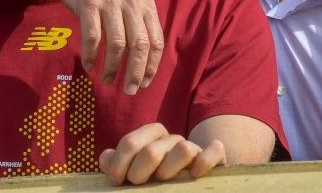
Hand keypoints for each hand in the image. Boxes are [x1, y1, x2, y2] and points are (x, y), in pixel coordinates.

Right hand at [44, 0, 163, 93]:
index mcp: (146, 6)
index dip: (152, 66)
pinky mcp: (89, 3)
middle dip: (135, 73)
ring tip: (107, 81)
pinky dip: (91, 55)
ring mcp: (110, 3)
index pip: (156, 42)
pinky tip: (90, 66)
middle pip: (140, 46)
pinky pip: (92, 36)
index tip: (145, 83)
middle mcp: (131, 4)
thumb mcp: (130, 4)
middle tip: (129, 90)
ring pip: (117, 44)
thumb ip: (139, 27)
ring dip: (112, 68)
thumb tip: (143, 65)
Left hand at [98, 123, 225, 184]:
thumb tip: (105, 158)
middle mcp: (171, 139)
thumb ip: (117, 165)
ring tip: (164, 181)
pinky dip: (205, 161)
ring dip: (169, 168)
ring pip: (184, 147)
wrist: (188, 185)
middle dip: (139, 171)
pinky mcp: (215, 157)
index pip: (130, 142)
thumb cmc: (156, 179)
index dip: (118, 164)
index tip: (116, 182)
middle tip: (137, 184)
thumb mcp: (133, 172)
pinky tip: (194, 175)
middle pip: (152, 149)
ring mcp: (194, 147)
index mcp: (150, 137)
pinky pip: (214, 150)